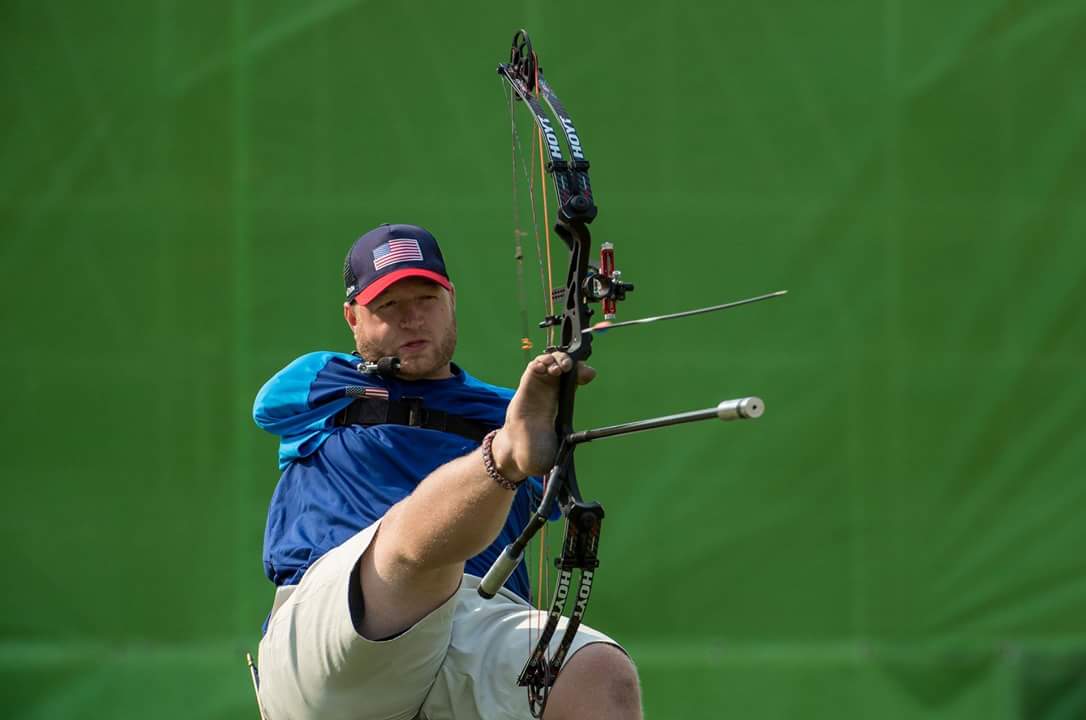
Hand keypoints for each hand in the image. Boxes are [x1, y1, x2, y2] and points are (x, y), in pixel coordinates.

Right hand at [492, 352, 596, 480]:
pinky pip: (533, 368)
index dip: (583, 373)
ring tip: (556, 368)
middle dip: (571, 362)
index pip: (576, 379)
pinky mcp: (525, 386)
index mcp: (564, 402)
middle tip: (569, 368)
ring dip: (555, 359)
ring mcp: (538, 387)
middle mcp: (553, 392)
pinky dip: (539, 363)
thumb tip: (581, 450)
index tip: (587, 375)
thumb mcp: (561, 448)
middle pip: (565, 365)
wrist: (518, 453)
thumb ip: (570, 445)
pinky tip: (541, 368)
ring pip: (550, 362)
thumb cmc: (539, 450)